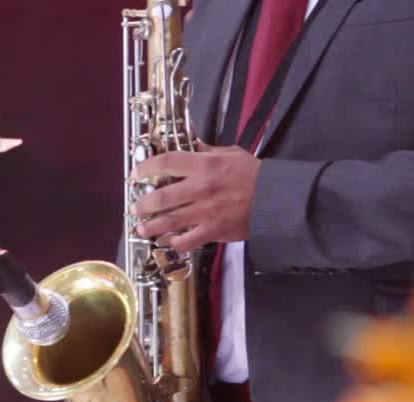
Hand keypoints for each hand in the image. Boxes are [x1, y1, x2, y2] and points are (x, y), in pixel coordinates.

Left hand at [130, 143, 260, 252]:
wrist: (277, 198)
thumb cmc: (256, 175)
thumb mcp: (231, 154)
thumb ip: (208, 151)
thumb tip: (192, 146)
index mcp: (204, 165)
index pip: (166, 162)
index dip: (146, 167)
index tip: (137, 173)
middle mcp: (200, 188)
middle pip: (161, 197)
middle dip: (143, 204)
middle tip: (136, 207)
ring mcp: (205, 211)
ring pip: (169, 221)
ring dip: (151, 226)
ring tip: (142, 228)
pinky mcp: (213, 230)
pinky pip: (188, 240)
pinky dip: (175, 243)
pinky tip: (169, 242)